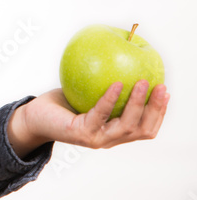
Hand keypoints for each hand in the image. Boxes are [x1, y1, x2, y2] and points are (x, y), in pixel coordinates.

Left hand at [7, 81, 169, 158]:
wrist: (35, 117)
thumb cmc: (63, 103)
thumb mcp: (89, 93)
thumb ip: (107, 84)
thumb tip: (125, 59)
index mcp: (115, 132)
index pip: (145, 128)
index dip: (159, 112)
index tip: (165, 91)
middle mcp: (109, 139)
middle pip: (142, 129)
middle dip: (156, 109)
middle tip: (161, 86)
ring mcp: (96, 139)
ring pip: (126, 125)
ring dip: (137, 103)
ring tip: (142, 82)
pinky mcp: (81, 133)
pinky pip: (100, 114)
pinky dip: (110, 99)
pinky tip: (117, 83)